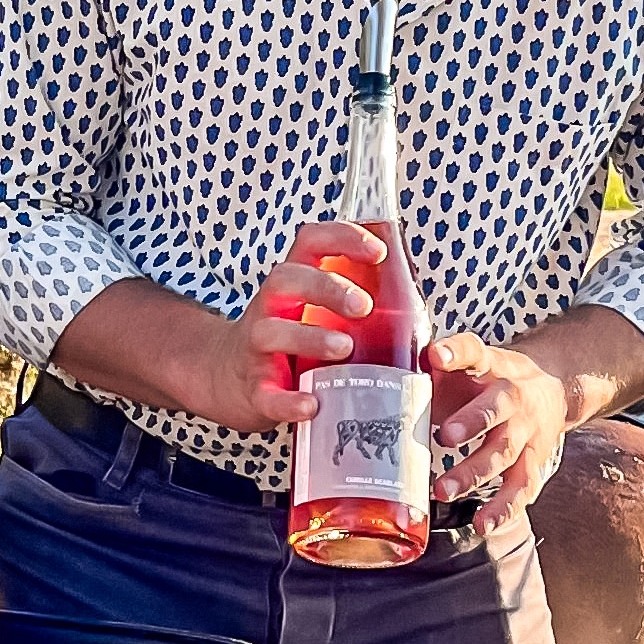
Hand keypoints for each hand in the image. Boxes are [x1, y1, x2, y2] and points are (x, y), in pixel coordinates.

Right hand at [193, 220, 390, 435]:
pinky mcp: (254, 389)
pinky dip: (288, 401)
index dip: (342, 237)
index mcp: (292, 283)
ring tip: (344, 349)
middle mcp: (270, 307)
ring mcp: (256, 347)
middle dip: (326, 287)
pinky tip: (311, 405)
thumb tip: (415, 306)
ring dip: (309, 338)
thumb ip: (350, 303)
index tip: (378, 251)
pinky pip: (266, 394)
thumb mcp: (312, 310)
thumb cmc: (289, 341)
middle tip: (364, 306)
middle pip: (286, 279)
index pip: (310, 242)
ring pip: (271, 332)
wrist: (228, 380)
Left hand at [423, 330, 568, 523]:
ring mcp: (527, 432)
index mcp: (494, 367)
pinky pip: (522, 488)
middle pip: (496, 410)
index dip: (457, 353)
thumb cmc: (495, 379)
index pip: (475, 352)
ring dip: (475, 473)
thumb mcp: (474, 361)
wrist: (555, 392)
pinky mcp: (534, 463)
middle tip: (444, 436)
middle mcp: (515, 399)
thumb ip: (439, 365)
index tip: (436, 356)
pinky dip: (504, 509)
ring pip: (505, 454)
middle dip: (471, 423)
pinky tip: (483, 524)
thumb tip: (393, 368)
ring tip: (444, 491)